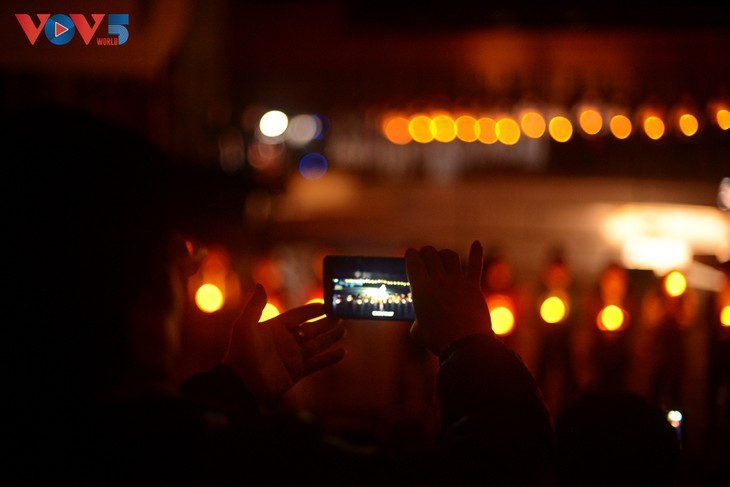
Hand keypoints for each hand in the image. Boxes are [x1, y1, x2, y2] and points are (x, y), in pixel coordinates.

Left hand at [222, 284, 345, 406]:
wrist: (241, 384)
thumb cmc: (241, 354)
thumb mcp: (244, 326)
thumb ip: (255, 306)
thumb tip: (260, 284)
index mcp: (275, 328)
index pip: (298, 315)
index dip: (312, 310)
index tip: (326, 304)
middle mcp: (286, 341)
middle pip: (310, 329)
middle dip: (325, 323)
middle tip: (340, 316)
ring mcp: (292, 357)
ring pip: (316, 345)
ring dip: (330, 337)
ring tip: (343, 330)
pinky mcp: (296, 372)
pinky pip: (316, 363)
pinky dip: (329, 358)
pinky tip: (342, 352)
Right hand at [405, 240, 491, 355]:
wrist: (465, 345)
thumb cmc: (438, 340)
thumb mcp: (417, 330)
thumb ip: (417, 320)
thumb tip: (421, 321)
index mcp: (420, 287)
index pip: (413, 259)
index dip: (410, 255)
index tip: (411, 256)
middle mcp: (438, 279)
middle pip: (430, 253)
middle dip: (426, 253)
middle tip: (425, 258)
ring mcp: (457, 281)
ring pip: (450, 255)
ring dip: (444, 254)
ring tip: (443, 258)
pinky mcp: (473, 286)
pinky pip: (475, 264)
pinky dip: (476, 252)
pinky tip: (477, 243)